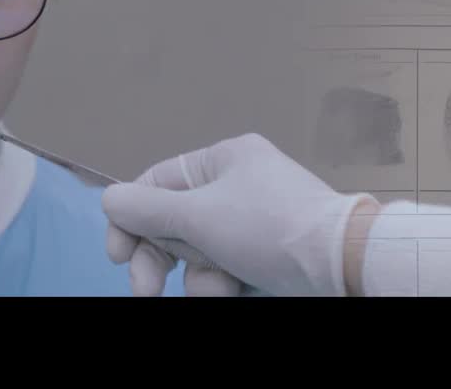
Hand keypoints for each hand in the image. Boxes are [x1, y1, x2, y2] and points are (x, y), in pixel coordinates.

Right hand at [101, 133, 375, 296]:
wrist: (342, 263)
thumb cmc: (269, 228)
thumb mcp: (197, 216)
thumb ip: (145, 210)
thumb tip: (108, 199)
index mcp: (222, 160)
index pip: (156, 184)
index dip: (130, 219)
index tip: (117, 256)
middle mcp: (237, 185)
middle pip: (174, 221)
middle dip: (160, 257)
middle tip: (145, 290)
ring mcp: (255, 221)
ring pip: (198, 250)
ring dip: (197, 273)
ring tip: (216, 287)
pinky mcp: (269, 253)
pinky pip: (227, 265)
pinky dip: (223, 281)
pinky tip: (234, 289)